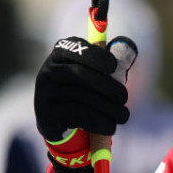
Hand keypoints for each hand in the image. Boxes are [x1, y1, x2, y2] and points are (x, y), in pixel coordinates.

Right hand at [34, 35, 136, 172]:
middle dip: (107, 86)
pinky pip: (78, 116)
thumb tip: (129, 46)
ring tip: (123, 116)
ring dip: (108, 109)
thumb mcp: (92, 73)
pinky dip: (99, 122)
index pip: (75, 49)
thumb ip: (108, 61)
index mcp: (59, 55)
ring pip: (81, 98)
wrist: (58, 121)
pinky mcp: (47, 114)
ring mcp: (44, 93)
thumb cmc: (83, 91)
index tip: (114, 66)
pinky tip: (110, 127)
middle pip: (79, 74)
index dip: (96, 56)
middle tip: (124, 97)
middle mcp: (47, 72)